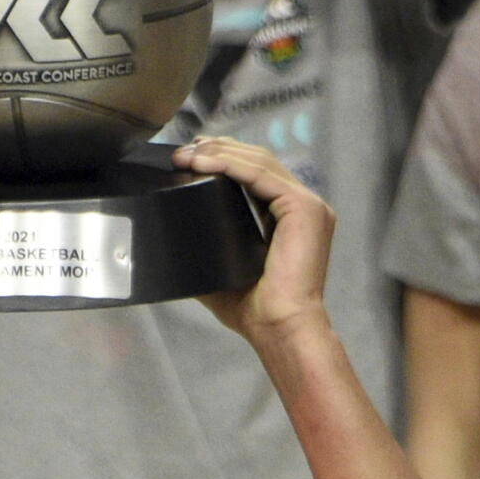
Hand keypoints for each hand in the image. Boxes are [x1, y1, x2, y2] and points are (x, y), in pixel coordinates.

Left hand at [171, 138, 334, 338]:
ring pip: (260, 162)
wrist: (277, 329)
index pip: (257, 173)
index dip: (225, 158)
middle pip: (259, 161)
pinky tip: (204, 163)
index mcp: (290, 217)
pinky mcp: (305, 208)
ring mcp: (308, 205)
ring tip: (187, 156)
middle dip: (219, 150)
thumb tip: (171, 241)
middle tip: (183, 151)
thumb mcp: (223, 270)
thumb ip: (207, 249)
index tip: (191, 156)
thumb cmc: (255, 310)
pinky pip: (262, 175)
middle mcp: (304, 206)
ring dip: (220, 154)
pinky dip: (231, 165)